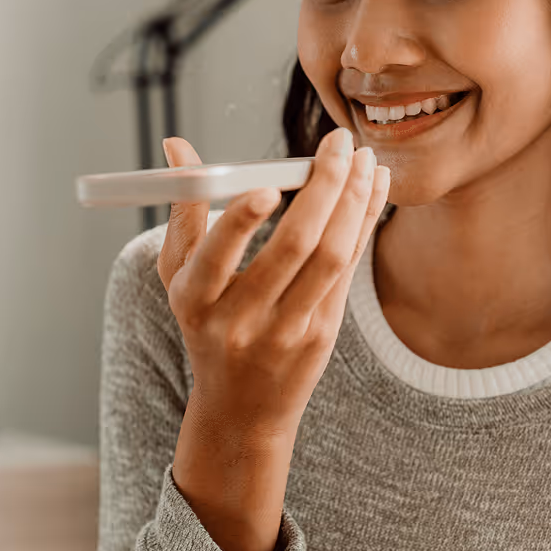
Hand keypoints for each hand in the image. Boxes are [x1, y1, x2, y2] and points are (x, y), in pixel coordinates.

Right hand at [157, 128, 389, 443]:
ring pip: (331, 257)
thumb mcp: (180, 276)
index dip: (242, 220)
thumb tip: (177, 145)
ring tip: (364, 158)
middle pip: (292, 247)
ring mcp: (287, 330)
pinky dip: (364, 222)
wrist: (242, 408)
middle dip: (323, 188)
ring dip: (354, 201)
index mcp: (195, 300)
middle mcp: (241, 319)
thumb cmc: (205, 325)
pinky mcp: (323, 334)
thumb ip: (183, 210)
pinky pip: (349, 268)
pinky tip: (373, 187)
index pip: (217, 257)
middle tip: (338, 142)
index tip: (269, 184)